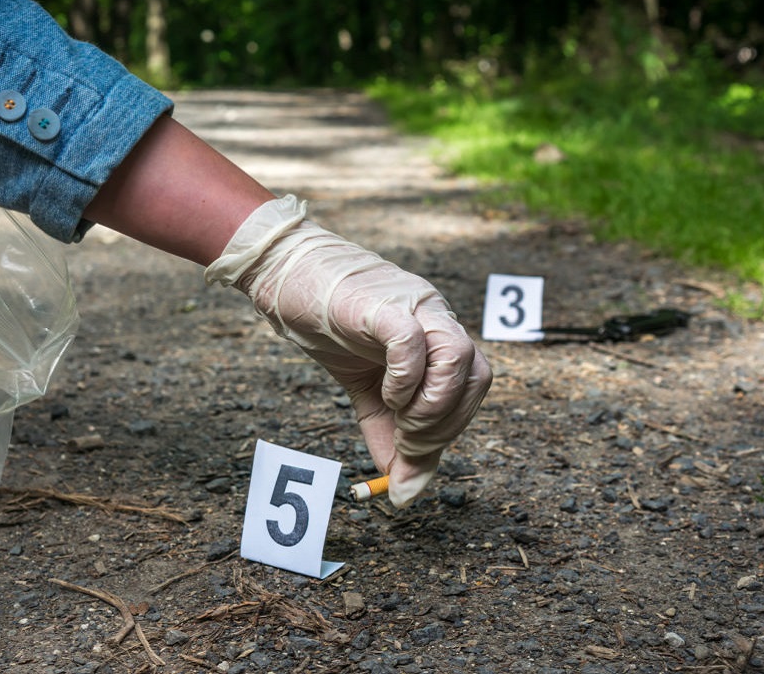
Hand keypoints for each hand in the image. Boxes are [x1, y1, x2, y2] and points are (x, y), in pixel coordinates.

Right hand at [206, 195, 491, 506]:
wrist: (286, 273)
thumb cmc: (327, 324)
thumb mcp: (364, 389)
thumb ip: (388, 434)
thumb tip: (403, 490)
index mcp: (437, 336)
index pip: (473, 386)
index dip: (451, 428)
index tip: (413, 458)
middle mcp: (435, 319)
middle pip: (478, 375)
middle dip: (446, 425)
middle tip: (408, 445)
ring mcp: (413, 308)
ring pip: (459, 358)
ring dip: (433, 406)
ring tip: (398, 417)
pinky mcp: (382, 305)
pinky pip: (413, 342)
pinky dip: (407, 378)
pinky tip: (385, 393)